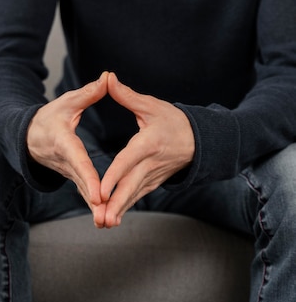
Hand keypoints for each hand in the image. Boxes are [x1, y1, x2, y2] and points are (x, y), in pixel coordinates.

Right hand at [26, 71, 108, 226]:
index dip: (88, 176)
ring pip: (82, 191)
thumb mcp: (67, 102)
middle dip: (92, 199)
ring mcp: (67, 171)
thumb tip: (108, 78)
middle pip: (81, 182)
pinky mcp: (72, 177)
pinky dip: (94, 205)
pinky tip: (107, 218)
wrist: (29, 136)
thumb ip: (89, 93)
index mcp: (64, 142)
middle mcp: (65, 161)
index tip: (98, 193)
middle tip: (105, 215)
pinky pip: (84, 191)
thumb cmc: (49, 116)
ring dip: (94, 208)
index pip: (78, 160)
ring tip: (108, 222)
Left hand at [100, 73, 193, 227]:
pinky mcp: (153, 182)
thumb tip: (107, 78)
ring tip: (103, 223)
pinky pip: (137, 197)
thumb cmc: (174, 120)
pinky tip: (111, 219)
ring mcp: (153, 176)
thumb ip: (126, 95)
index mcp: (148, 143)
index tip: (101, 190)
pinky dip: (125, 208)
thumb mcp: (151, 105)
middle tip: (101, 218)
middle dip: (115, 203)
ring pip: (133, 195)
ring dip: (119, 210)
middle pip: (130, 185)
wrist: (201, 140)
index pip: (128, 161)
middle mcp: (151, 163)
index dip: (115, 176)